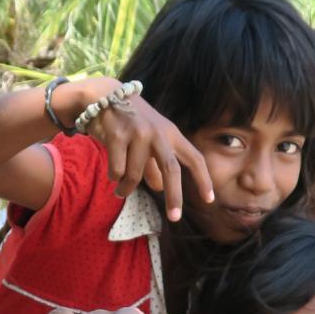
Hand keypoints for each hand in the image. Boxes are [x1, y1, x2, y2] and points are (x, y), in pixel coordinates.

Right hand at [69, 82, 212, 219]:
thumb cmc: (131, 123)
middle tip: (174, 218)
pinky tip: (111, 172)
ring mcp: (138, 133)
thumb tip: (159, 188)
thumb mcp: (149, 141)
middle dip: (174, 196)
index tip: (209, 200)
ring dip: (126, 190)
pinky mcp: (117, 135)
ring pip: (134, 176)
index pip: (194, 158)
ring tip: (120, 192)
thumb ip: (154, 165)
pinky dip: (114, 177)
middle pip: (171, 169)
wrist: (104, 96)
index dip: (203, 179)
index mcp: (171, 134)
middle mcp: (158, 133)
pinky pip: (117, 170)